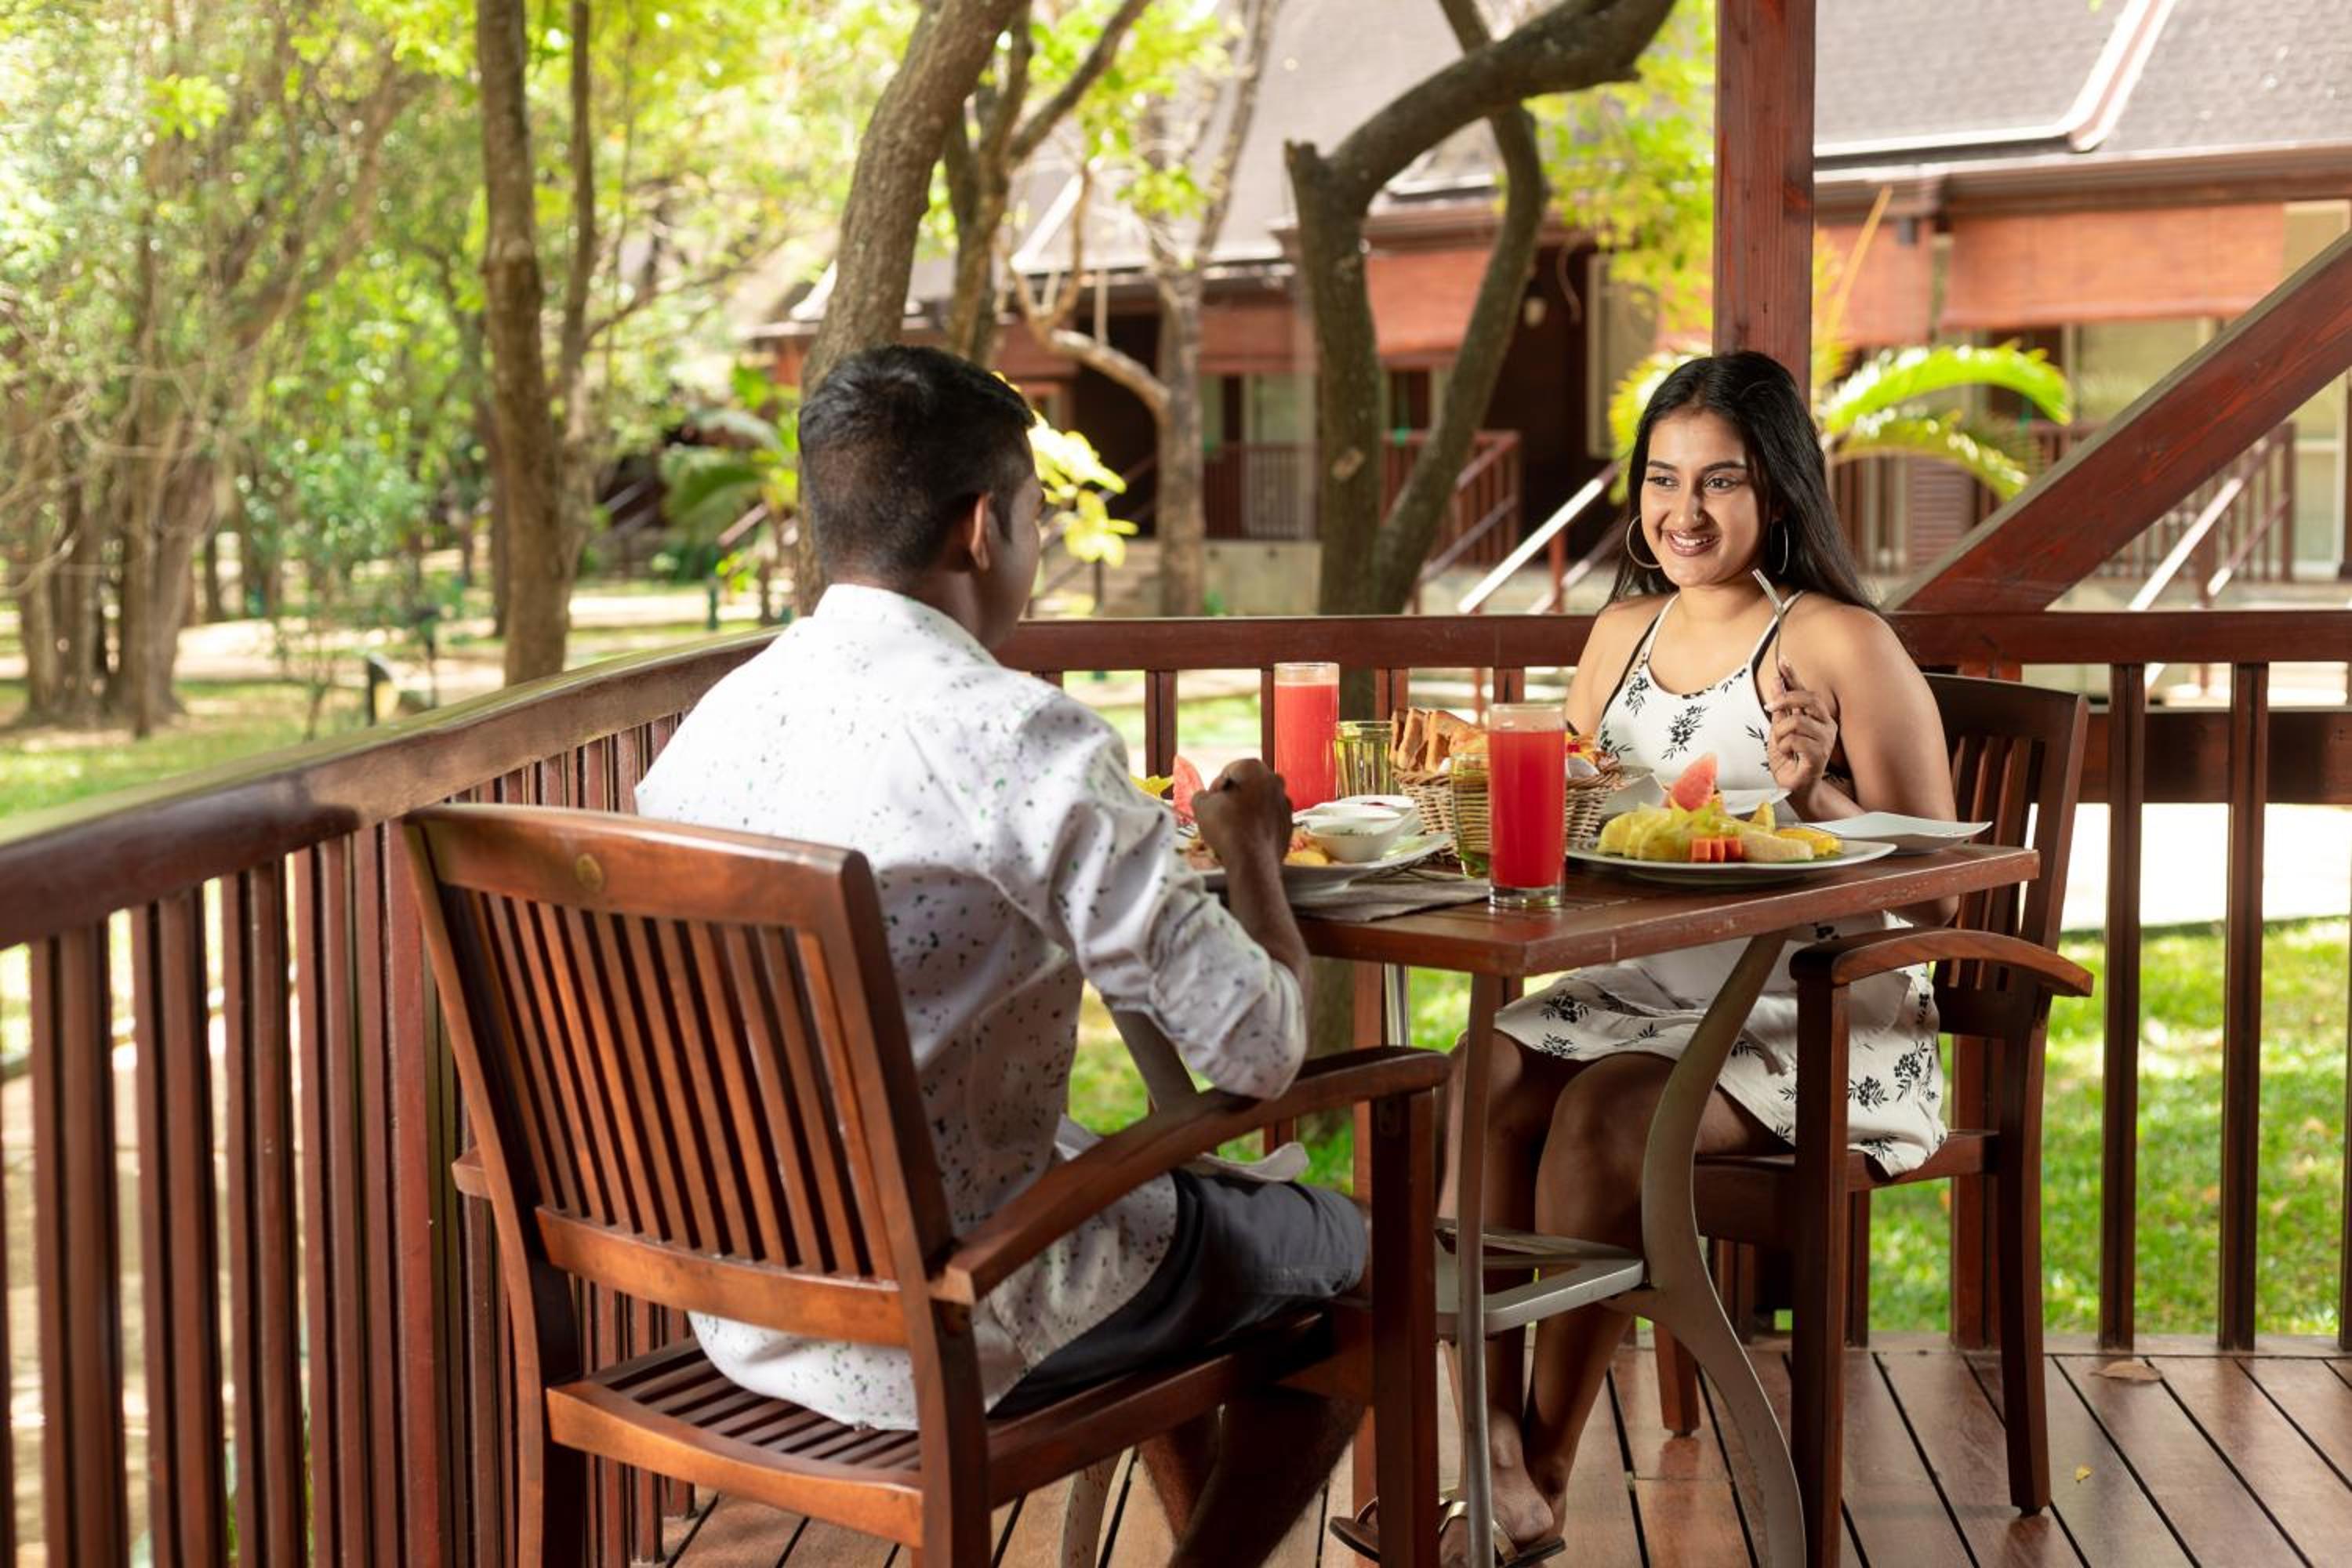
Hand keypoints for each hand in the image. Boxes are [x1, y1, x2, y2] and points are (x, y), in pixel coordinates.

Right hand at [1190, 758, 1292, 868]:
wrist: (1252, 861)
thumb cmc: (1227, 827)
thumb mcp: (1201, 806)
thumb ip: (1201, 795)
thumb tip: (1204, 797)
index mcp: (1255, 769)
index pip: (1230, 771)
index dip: (1217, 786)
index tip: (1213, 801)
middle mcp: (1275, 781)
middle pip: (1249, 785)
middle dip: (1235, 797)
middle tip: (1222, 814)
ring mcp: (1286, 803)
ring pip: (1261, 803)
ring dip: (1248, 811)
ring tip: (1233, 829)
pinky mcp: (1289, 824)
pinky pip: (1270, 820)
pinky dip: (1259, 826)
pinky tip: (1246, 838)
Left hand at [1764, 662, 1839, 800]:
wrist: (1793, 786)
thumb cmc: (1789, 760)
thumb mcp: (1778, 730)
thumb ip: (1780, 708)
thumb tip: (1776, 681)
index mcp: (1816, 717)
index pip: (1805, 691)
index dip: (1793, 675)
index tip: (1782, 659)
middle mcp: (1825, 725)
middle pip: (1809, 698)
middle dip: (1786, 699)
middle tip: (1770, 708)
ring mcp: (1825, 740)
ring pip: (1797, 721)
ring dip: (1780, 732)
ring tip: (1781, 744)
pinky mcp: (1820, 755)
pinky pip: (1795, 739)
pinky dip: (1783, 745)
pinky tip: (1787, 754)